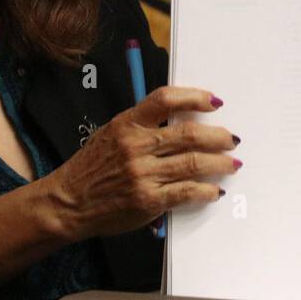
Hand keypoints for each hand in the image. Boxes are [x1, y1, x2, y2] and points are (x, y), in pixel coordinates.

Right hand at [47, 86, 240, 239]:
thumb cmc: (92, 167)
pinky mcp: (148, 201)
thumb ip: (143, 126)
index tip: (214, 101)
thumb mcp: (111, 134)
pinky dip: (205, 191)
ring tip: (231, 163)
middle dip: (217, 136)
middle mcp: (135, 147)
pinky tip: (214, 190)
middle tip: (232, 138)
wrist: (68, 202)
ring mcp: (142, 175)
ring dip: (219, 163)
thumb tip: (184, 120)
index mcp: (126, 124)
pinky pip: (186, 192)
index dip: (194, 97)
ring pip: (193, 164)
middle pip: (188, 134)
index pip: (165, 100)